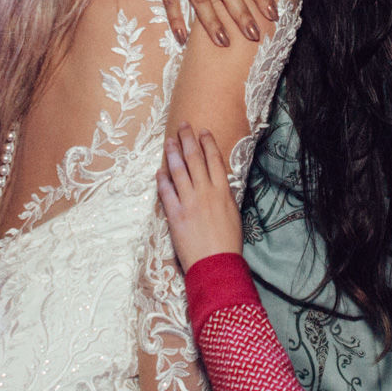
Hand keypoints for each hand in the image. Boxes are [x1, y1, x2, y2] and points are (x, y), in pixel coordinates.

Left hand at [158, 125, 242, 268]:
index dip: (208, 143)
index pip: (215, 160)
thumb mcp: (233, 215)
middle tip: (183, 125)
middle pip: (195, 159)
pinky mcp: (175, 215)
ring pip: (179, 171)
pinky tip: (159, 171)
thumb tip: (217, 184)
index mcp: (223, 192)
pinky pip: (166, 192)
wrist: (217, 265)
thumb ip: (224, 196)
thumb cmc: (228, 244)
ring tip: (169, 141)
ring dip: (173, 153)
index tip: (203, 131)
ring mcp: (189, 202)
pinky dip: (162, 180)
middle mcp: (206, 192)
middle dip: (188, 139)